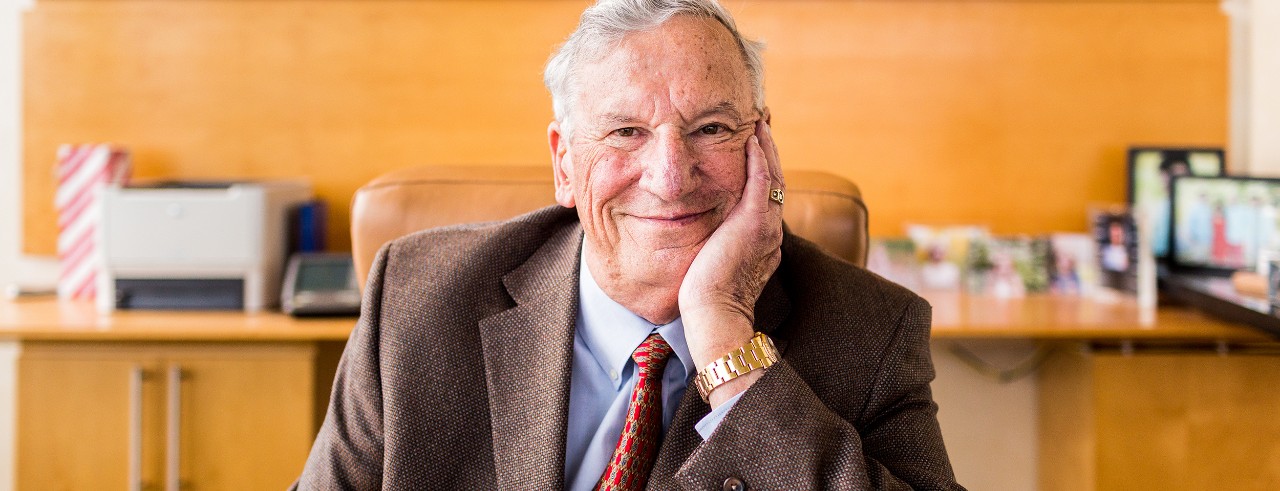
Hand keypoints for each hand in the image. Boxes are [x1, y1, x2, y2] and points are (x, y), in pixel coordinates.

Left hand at [679, 120, 784, 406]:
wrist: (713, 316)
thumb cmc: (705, 300)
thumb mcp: (713, 263)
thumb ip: (715, 244)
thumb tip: (699, 232)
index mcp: (762, 239)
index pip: (766, 194)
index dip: (761, 167)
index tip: (752, 144)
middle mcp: (771, 229)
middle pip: (774, 178)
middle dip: (768, 148)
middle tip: (762, 121)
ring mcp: (766, 225)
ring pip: (772, 174)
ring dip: (765, 145)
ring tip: (759, 120)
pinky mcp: (754, 222)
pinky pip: (762, 180)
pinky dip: (759, 156)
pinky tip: (751, 137)